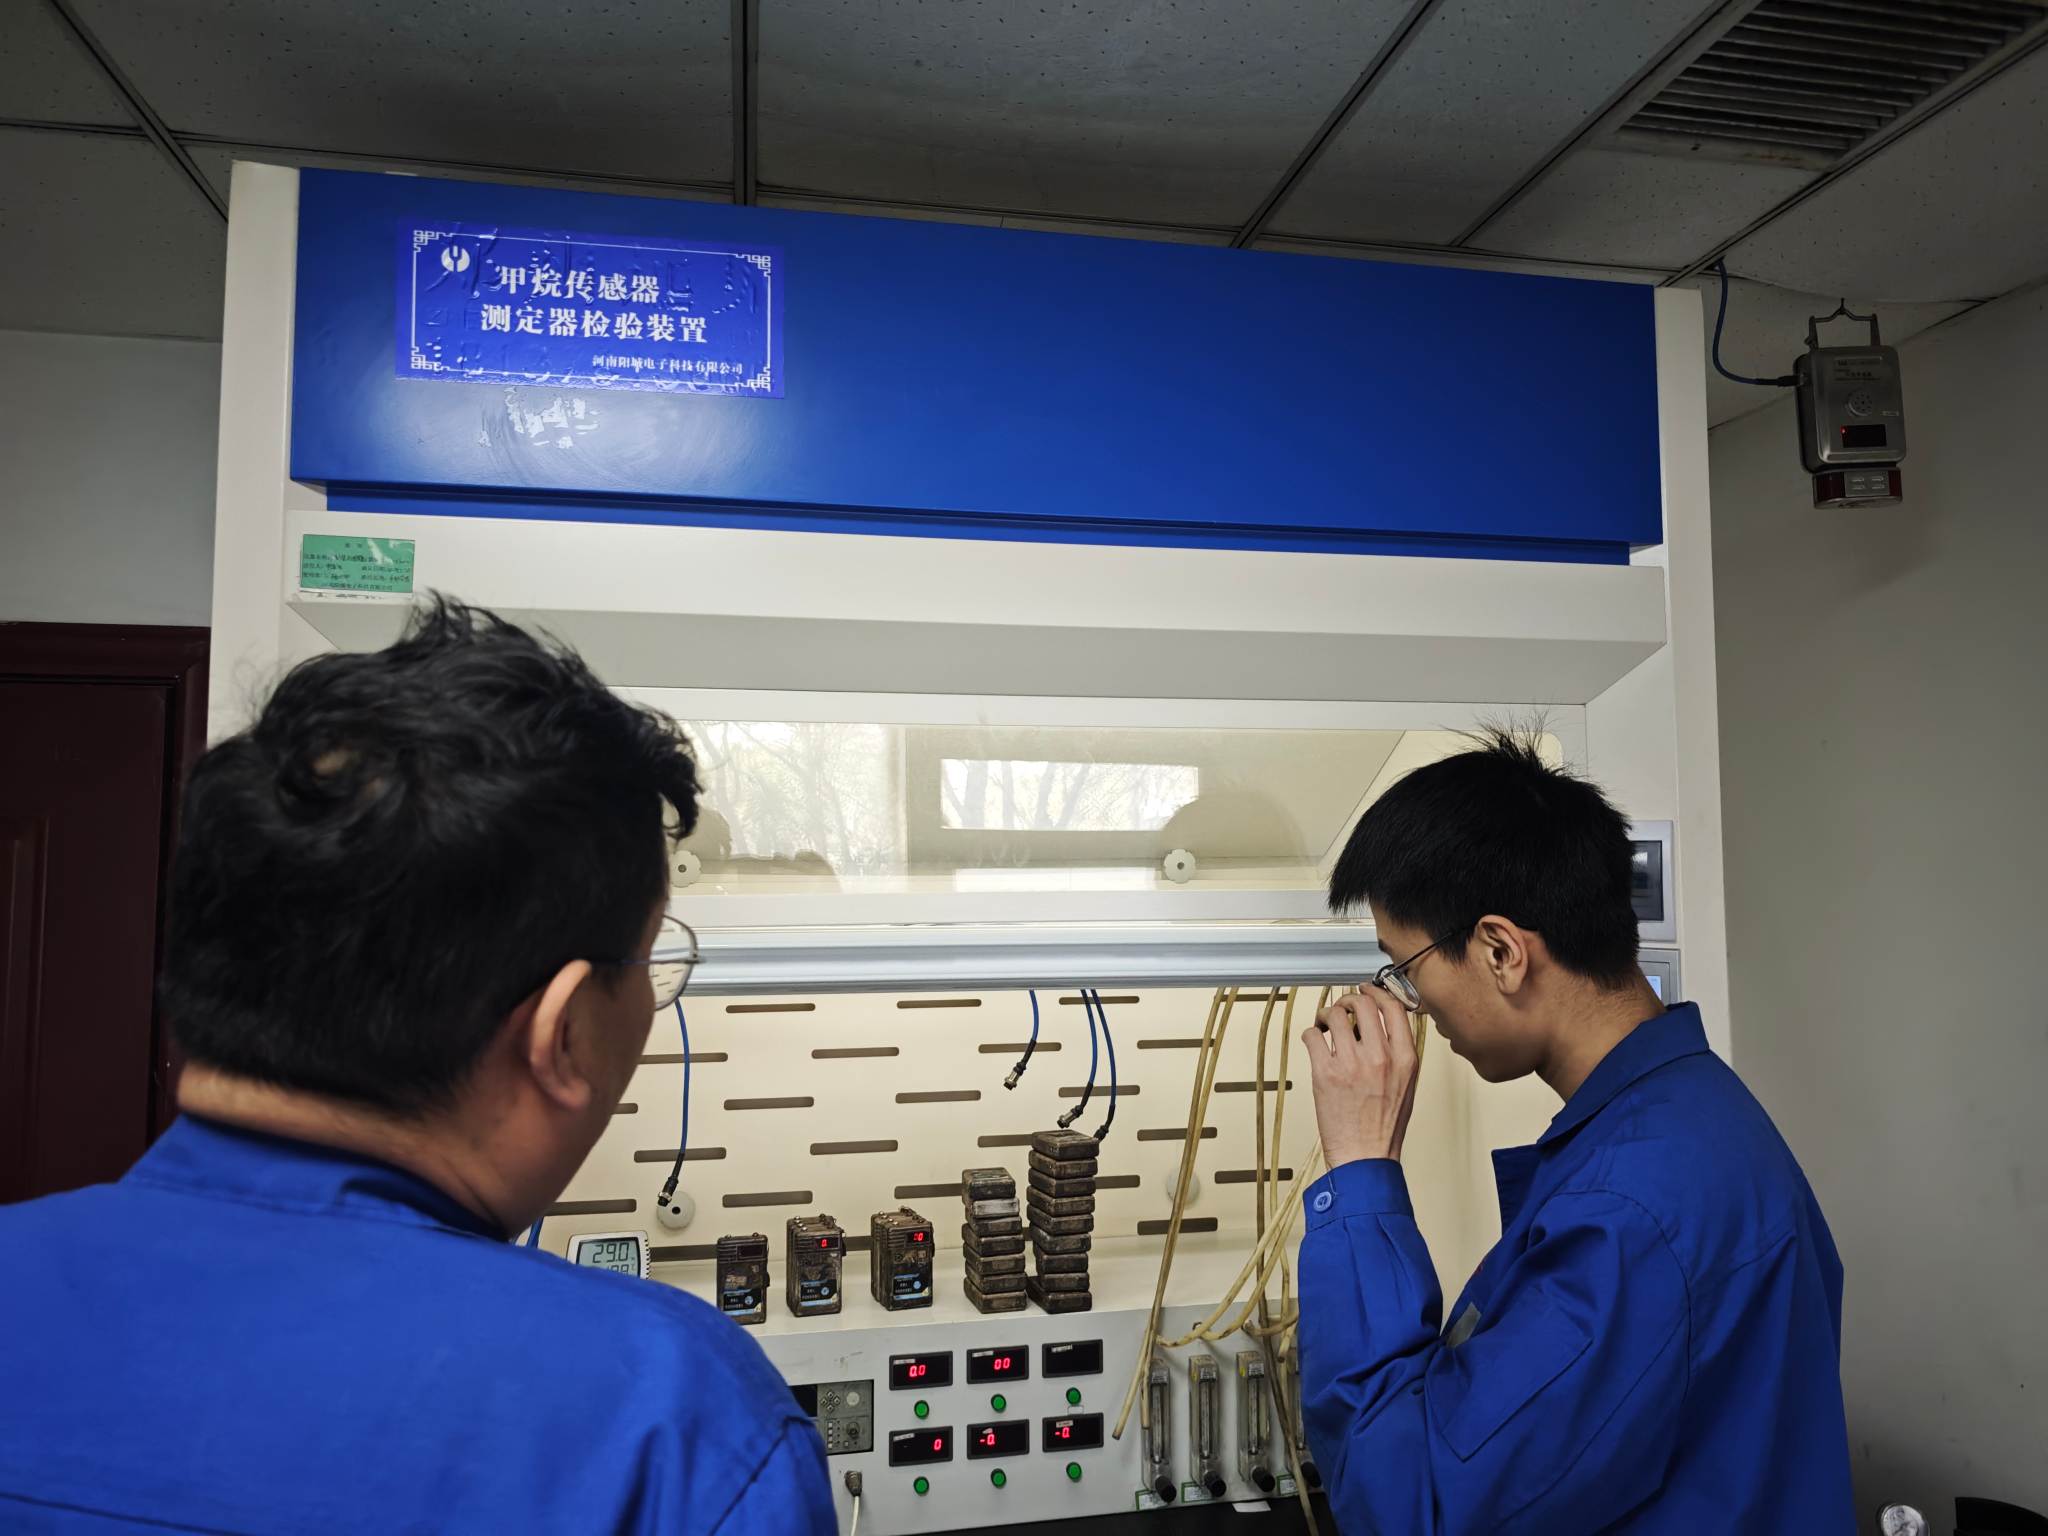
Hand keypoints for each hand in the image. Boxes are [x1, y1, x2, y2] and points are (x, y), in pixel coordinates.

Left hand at [1300, 985, 1420, 1167]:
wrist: (1366, 1156)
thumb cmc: (1385, 1125)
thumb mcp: (1406, 1084)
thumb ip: (1398, 1052)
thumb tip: (1379, 1023)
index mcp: (1404, 1058)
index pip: (1393, 1007)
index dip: (1376, 992)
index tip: (1366, 990)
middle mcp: (1380, 1057)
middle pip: (1362, 1003)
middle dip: (1348, 999)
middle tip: (1341, 1007)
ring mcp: (1351, 1064)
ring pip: (1334, 1015)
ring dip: (1326, 1015)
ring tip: (1325, 1026)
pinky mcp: (1325, 1074)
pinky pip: (1312, 1036)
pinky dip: (1311, 1034)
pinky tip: (1315, 1042)